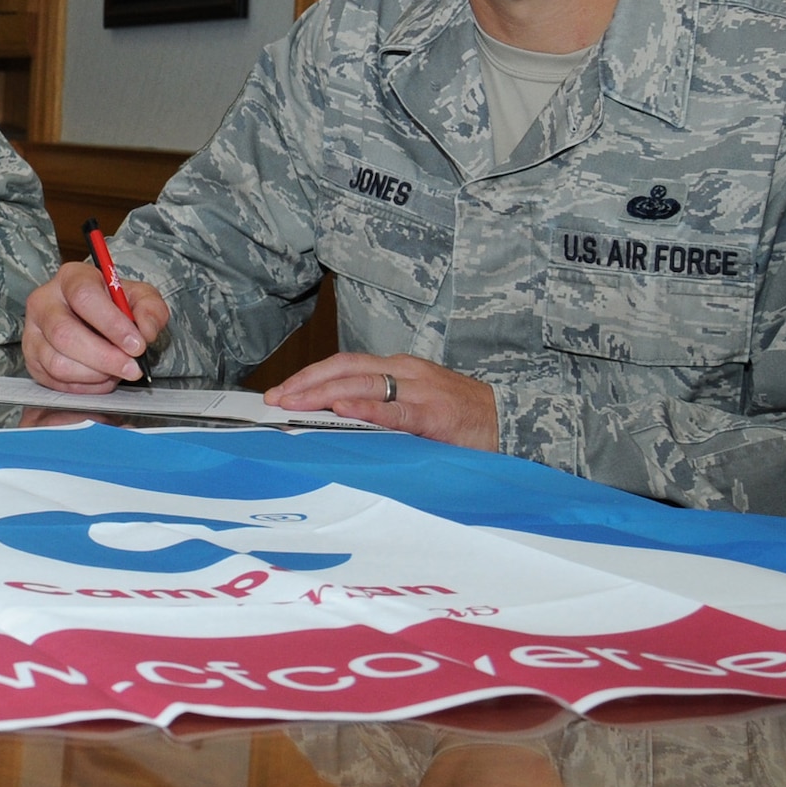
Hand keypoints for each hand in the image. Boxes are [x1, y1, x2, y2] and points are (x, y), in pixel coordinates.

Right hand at [23, 260, 168, 392]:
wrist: (95, 322)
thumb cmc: (115, 307)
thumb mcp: (140, 299)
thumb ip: (150, 310)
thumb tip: (146, 331)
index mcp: (71, 278)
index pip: (84, 297)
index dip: (112, 324)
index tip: (137, 344)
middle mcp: (44, 302)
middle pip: (64, 334)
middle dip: (104, 357)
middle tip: (132, 368)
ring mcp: (32, 332)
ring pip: (58, 362)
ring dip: (95, 375)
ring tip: (116, 371)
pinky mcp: (31, 359)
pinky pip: (55, 382)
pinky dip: (85, 386)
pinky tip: (102, 377)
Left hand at [264, 352, 498, 449]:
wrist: (511, 421)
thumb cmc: (459, 416)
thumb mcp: (415, 404)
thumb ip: (381, 407)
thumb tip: (334, 418)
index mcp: (398, 369)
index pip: (344, 366)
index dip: (309, 377)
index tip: (280, 392)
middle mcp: (405, 372)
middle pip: (345, 369)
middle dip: (306, 383)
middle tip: (275, 398)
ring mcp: (420, 391)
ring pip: (363, 384)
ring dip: (323, 393)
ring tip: (294, 403)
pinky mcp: (434, 414)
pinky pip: (395, 410)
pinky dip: (366, 408)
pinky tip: (342, 411)